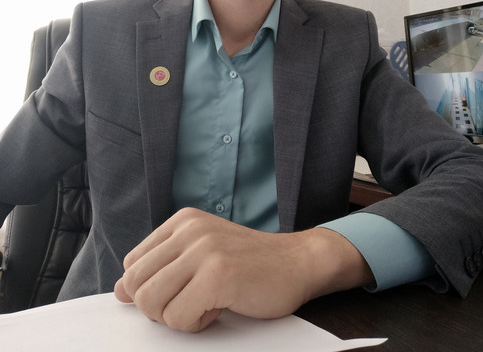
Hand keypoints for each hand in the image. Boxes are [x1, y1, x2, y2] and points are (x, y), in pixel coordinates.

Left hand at [114, 207, 371, 331]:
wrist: (299, 263)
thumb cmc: (250, 264)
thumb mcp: (202, 254)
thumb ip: (162, 267)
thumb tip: (120, 290)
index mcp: (183, 221)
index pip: (132, 264)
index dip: (148, 290)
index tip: (177, 293)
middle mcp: (190, 230)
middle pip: (136, 285)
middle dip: (158, 308)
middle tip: (191, 304)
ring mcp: (204, 250)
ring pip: (152, 303)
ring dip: (177, 317)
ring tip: (206, 303)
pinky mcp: (218, 275)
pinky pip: (178, 318)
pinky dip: (197, 324)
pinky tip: (220, 307)